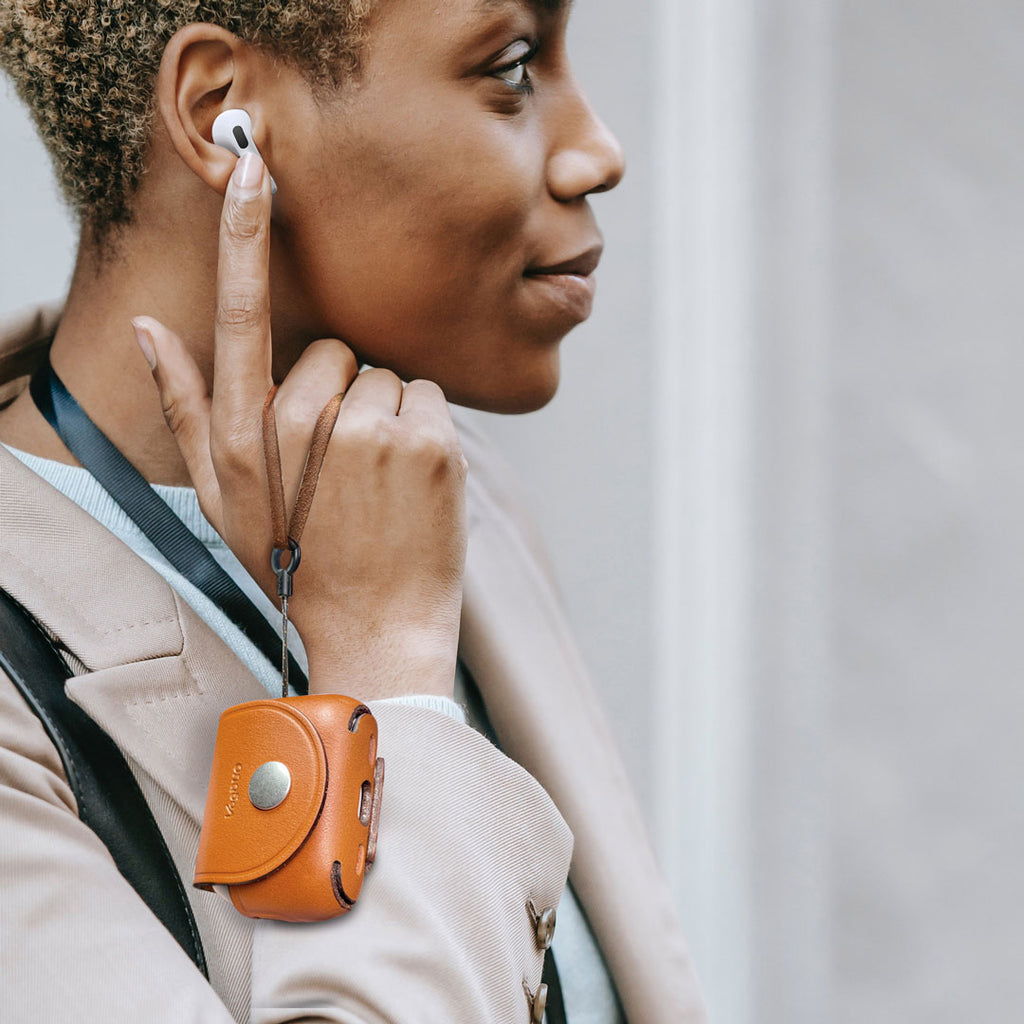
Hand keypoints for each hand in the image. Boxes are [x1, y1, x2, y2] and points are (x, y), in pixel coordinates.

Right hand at [133, 151, 466, 699]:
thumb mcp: (223, 498)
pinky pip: (428, 393)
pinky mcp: (432, 441)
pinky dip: (425, 428)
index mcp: (246, 434)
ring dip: (384, 416)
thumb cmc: (296, 564)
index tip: (254, 170)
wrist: (379, 627)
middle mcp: (304, 422)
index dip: (244, 237)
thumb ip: (186, 408)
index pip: (240, 314)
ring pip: (384, 374)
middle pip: (333, 352)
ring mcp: (373, 430)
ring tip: (377, 482)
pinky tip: (410, 481)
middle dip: (340, 395)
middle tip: (342, 467)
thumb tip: (152, 329)